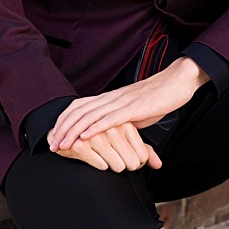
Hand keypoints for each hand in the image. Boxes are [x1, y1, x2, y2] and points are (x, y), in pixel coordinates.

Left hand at [46, 58, 207, 162]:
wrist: (176, 83)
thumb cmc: (156, 98)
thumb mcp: (134, 112)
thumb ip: (120, 122)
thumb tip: (111, 135)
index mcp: (109, 98)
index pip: (79, 107)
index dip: (64, 120)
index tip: (54, 135)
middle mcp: (110, 98)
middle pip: (79, 111)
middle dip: (62, 129)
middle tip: (51, 145)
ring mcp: (121, 102)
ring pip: (90, 116)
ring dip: (73, 131)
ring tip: (62, 145)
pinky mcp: (133, 108)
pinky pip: (110, 119)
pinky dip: (95, 128)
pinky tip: (85, 137)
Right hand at [52, 119, 161, 171]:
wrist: (66, 127)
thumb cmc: (99, 133)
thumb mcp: (123, 136)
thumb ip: (142, 149)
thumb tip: (158, 165)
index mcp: (124, 124)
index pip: (143, 155)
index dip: (137, 162)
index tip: (128, 157)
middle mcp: (112, 128)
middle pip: (133, 163)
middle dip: (125, 165)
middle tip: (116, 158)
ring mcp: (96, 136)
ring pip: (118, 166)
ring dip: (112, 165)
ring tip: (104, 155)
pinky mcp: (81, 145)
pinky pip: (102, 166)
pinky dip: (99, 164)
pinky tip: (93, 154)